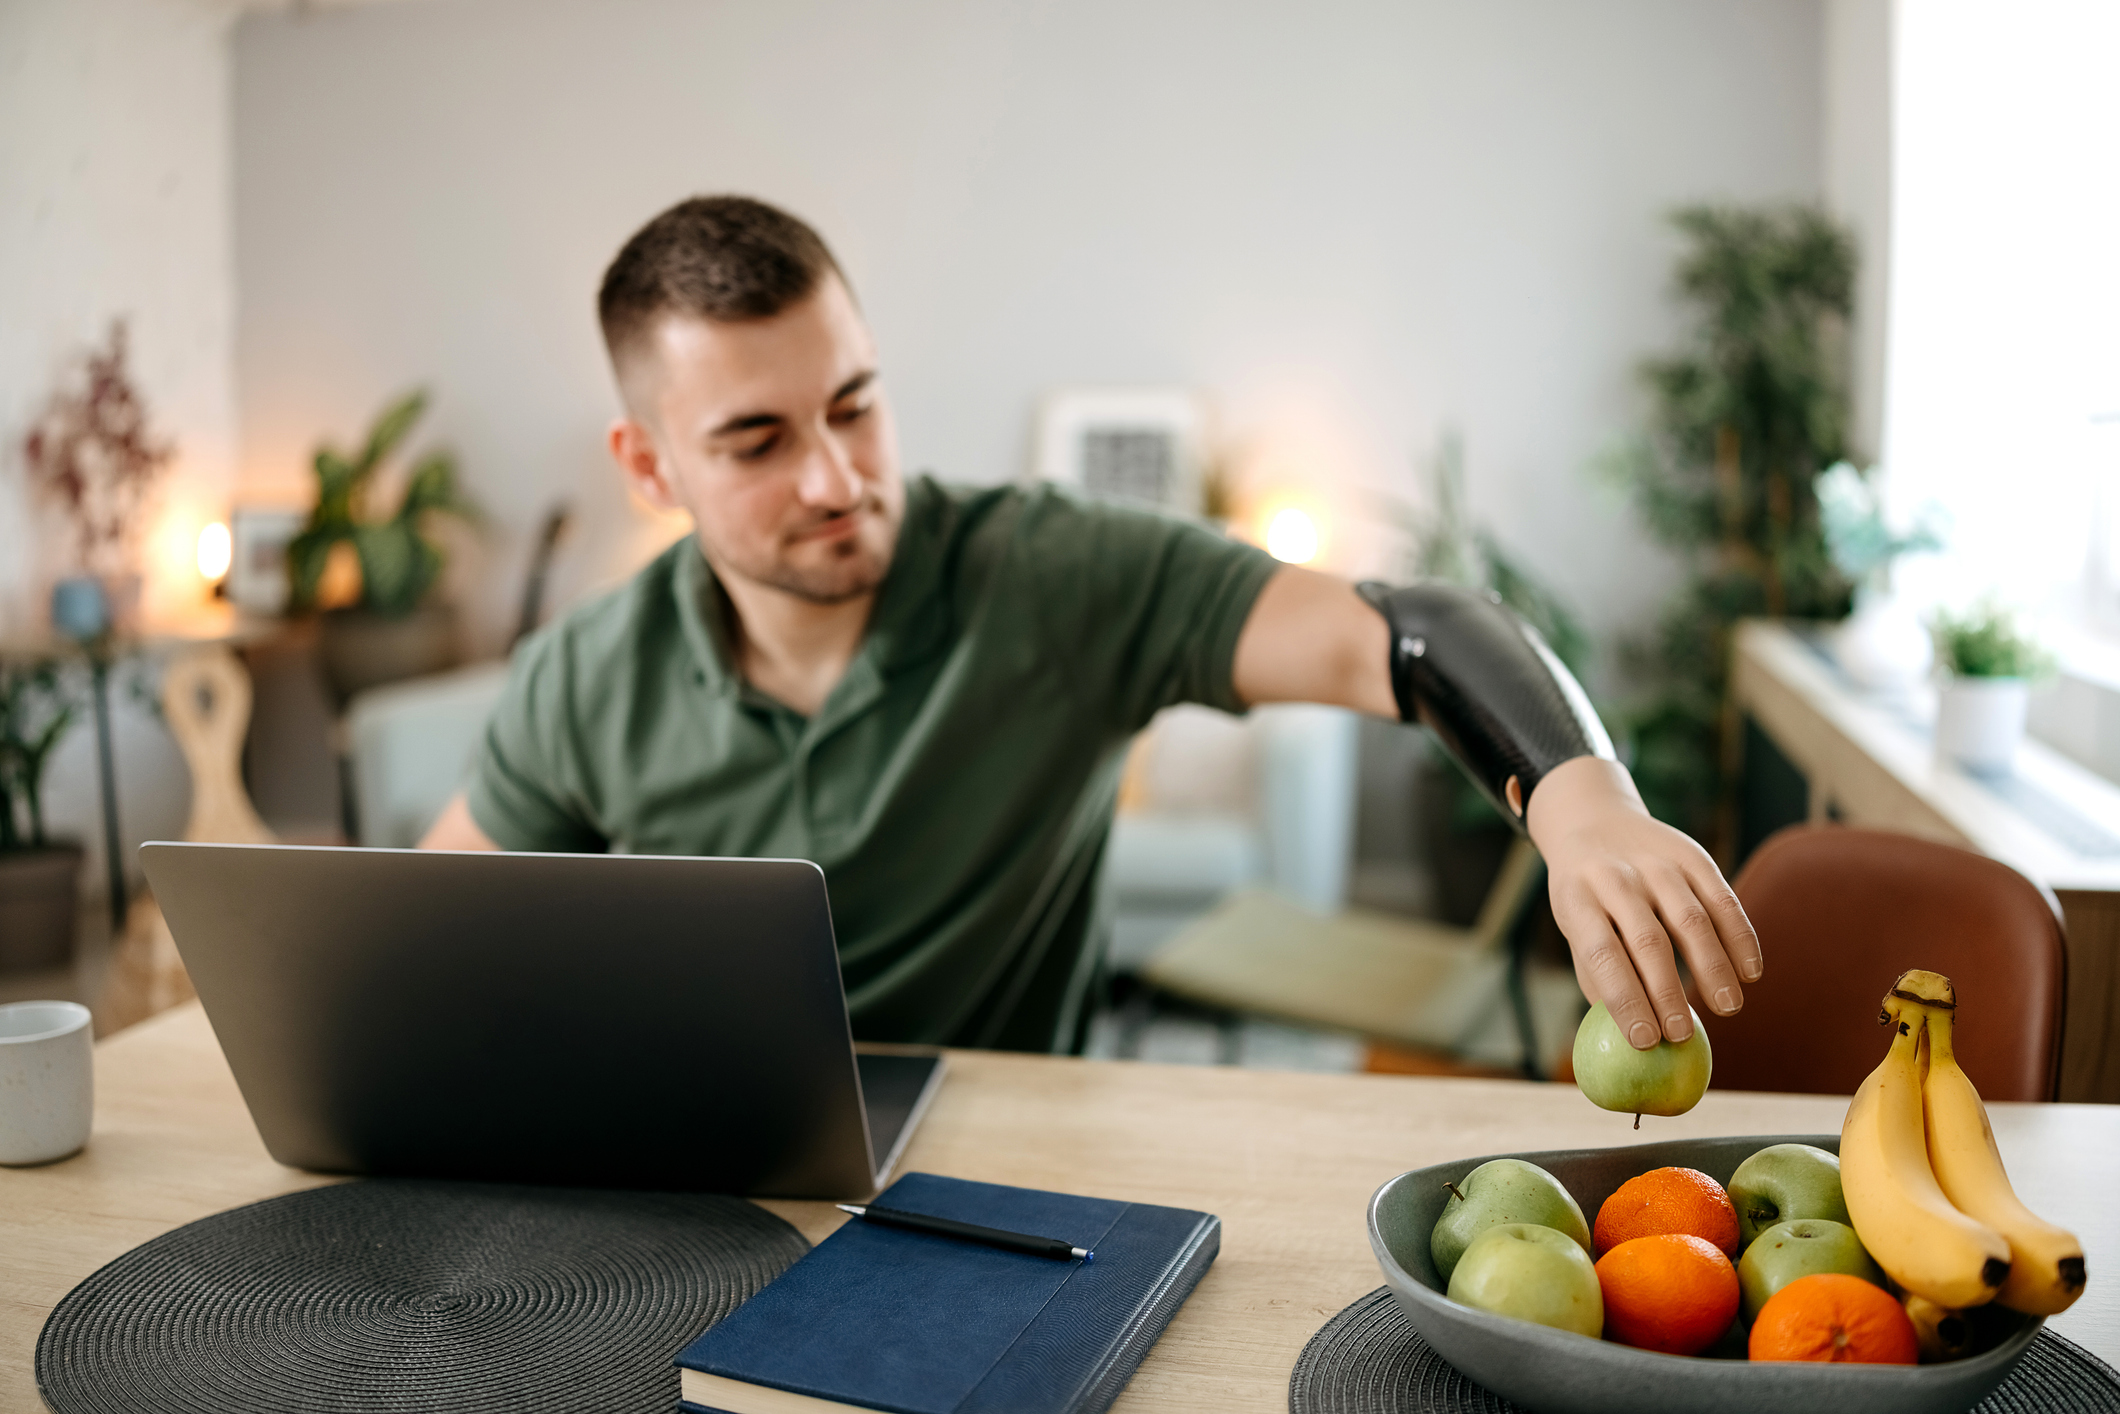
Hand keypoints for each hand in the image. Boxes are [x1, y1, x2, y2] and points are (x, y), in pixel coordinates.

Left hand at [1524, 757, 1761, 1049]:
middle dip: (1668, 993)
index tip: (1646, 1041)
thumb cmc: (1586, 895)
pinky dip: (1740, 937)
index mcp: (1577, 898)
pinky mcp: (1691, 854)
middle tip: (1684, 1035)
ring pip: (1691, 919)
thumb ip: (1598, 976)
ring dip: (1713, 968)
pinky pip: (1722, 898)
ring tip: (1727, 1008)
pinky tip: (1750, 972)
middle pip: (1648, 940)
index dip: (1625, 999)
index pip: (1601, 954)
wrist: (1595, 822)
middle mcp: (1616, 876)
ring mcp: (1655, 862)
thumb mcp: (1575, 926)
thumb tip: (1624, 1040)